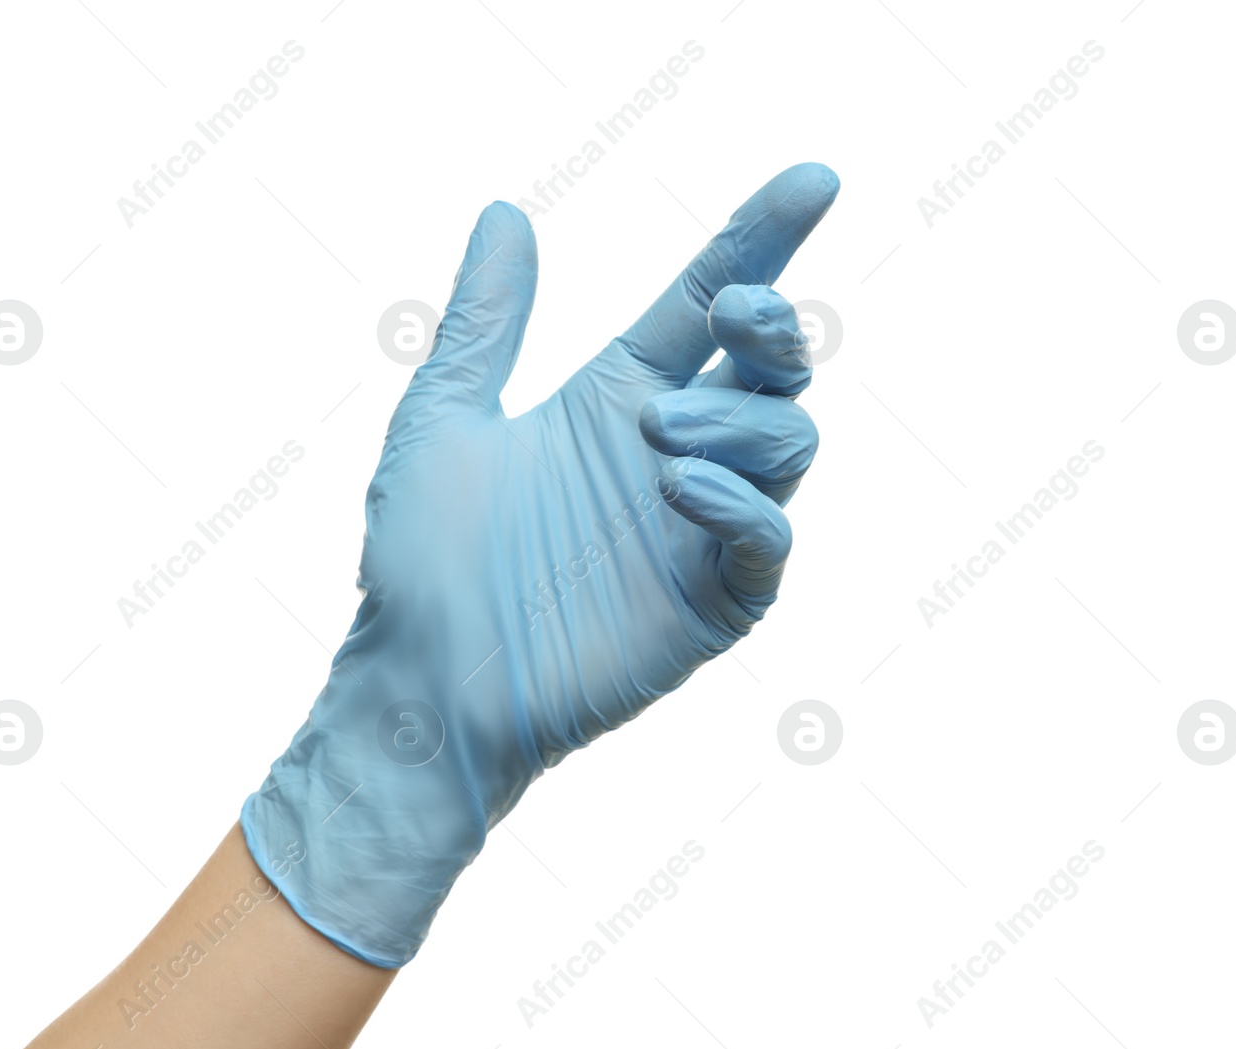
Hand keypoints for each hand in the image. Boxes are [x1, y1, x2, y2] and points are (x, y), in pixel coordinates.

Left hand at [242, 162, 839, 966]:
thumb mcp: (443, 420)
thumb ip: (484, 323)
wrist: (422, 681)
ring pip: (789, 441)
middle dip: (774, 324)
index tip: (813, 179)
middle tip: (733, 314)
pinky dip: (743, 502)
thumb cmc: (424, 561)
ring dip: (743, 418)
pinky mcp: (712, 601)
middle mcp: (674, 452)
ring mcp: (699, 527)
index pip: (707, 302)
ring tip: (661, 433)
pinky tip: (683, 485)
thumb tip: (502, 211)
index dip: (763, 240)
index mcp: (619, 399)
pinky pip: (766, 540)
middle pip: (773, 365)